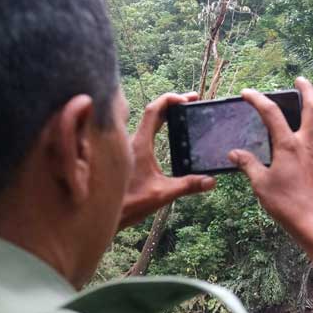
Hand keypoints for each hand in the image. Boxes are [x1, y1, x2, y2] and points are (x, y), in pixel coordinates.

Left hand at [119, 92, 215, 229]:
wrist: (101, 212)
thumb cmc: (129, 203)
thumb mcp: (162, 194)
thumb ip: (188, 186)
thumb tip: (210, 181)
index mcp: (140, 145)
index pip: (154, 111)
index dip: (170, 100)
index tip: (186, 99)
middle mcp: (133, 142)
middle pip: (153, 112)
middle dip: (173, 103)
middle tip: (191, 100)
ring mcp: (130, 147)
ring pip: (147, 122)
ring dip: (165, 113)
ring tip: (183, 112)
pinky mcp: (129, 155)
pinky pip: (145, 132)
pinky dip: (159, 125)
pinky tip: (169, 133)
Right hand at [229, 77, 312, 239]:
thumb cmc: (286, 204)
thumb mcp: (260, 184)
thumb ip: (248, 164)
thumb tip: (234, 153)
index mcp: (289, 145)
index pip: (272, 113)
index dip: (257, 99)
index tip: (246, 93)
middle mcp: (306, 143)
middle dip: (307, 89)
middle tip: (299, 79)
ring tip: (303, 101)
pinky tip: (306, 131)